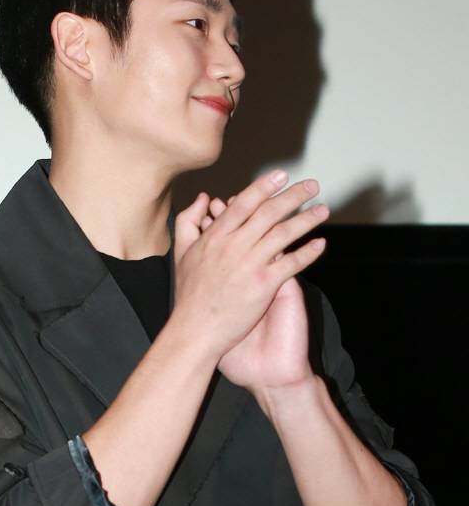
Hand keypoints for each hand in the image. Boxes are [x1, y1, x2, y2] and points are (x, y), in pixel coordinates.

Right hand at [172, 171, 328, 365]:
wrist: (195, 330)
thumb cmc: (189, 295)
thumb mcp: (182, 252)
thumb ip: (189, 220)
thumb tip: (204, 197)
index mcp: (216, 236)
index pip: (244, 203)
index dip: (264, 186)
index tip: (281, 175)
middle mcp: (234, 246)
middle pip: (269, 213)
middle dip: (293, 196)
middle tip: (312, 185)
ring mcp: (249, 265)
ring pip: (283, 234)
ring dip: (306, 220)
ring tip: (323, 210)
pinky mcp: (263, 286)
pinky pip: (291, 264)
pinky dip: (308, 253)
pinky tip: (321, 244)